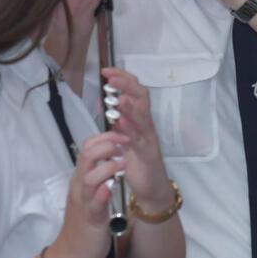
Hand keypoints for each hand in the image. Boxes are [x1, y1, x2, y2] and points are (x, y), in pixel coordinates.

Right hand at [47, 131, 128, 257]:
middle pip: (86, 157)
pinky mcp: (90, 219)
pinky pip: (93, 204)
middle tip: (126, 139)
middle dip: (107, 144)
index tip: (122, 131)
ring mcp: (83, 202)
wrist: (70, 255)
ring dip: (107, 167)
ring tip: (123, 160)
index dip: (105, 137)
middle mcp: (79, 187)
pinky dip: (101, 194)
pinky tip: (110, 187)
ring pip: (88, 177)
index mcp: (81, 179)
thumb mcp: (90, 195)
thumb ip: (97, 177)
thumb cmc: (83, 224)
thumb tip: (109, 158)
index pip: (88, 149)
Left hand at [100, 67, 173, 215]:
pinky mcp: (146, 154)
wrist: (152, 186)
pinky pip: (138, 140)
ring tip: (118, 96)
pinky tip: (120, 122)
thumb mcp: (126, 136)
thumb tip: (104, 102)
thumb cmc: (138, 160)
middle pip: (142, 98)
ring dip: (129, 106)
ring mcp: (148, 138)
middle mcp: (147, 124)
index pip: (135, 91)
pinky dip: (129, 129)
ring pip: (142, 117)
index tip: (107, 70)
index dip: (123, 79)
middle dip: (126, 85)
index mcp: (141, 118)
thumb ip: (118, 119)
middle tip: (111, 77)